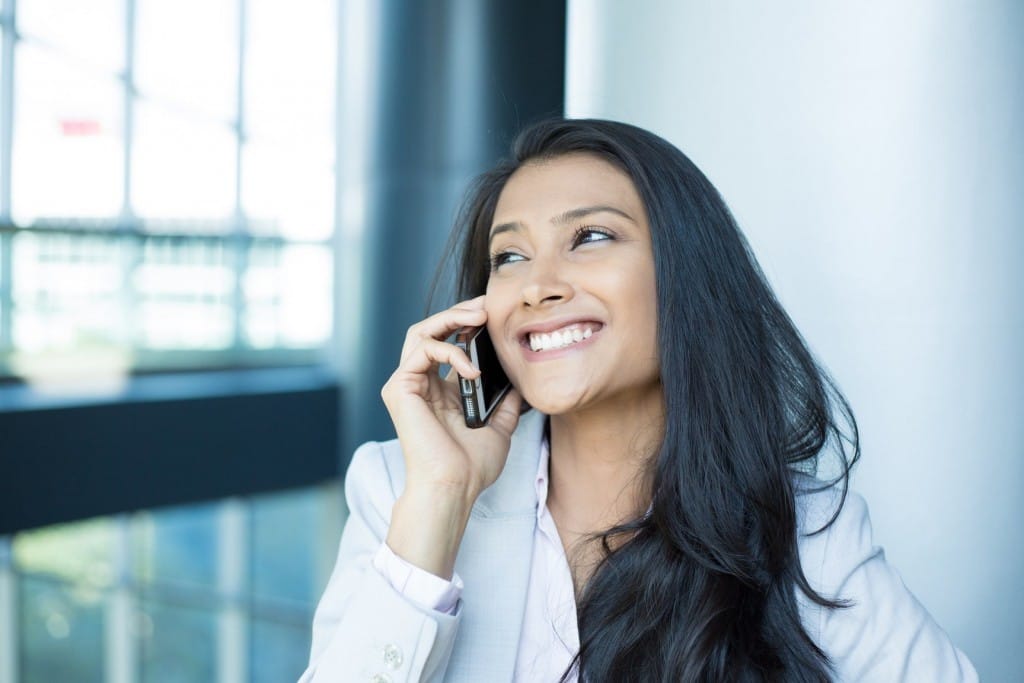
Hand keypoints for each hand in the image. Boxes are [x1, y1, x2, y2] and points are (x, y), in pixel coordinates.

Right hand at [379, 296, 522, 577]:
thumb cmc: (471, 466)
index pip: (447, 342)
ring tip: (479, 320)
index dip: (467, 324)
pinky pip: (422, 351)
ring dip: (451, 319)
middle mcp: (419, 384)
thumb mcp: (498, 425)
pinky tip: (472, 370)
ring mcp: (406, 385)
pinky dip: (449, 352)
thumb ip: (504, 400)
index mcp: (439, 390)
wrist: (454, 487)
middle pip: (431, 329)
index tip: (495, 315)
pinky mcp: (399, 388)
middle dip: (459, 312)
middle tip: (486, 305)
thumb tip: (520, 378)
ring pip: (420, 332)